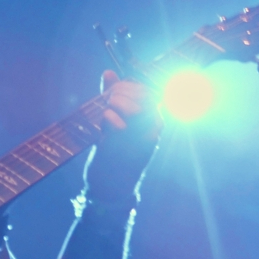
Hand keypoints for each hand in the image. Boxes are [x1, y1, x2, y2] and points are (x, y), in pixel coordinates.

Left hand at [83, 71, 161, 202]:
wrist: (111, 186)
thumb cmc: (114, 150)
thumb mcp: (114, 119)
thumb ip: (114, 95)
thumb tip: (109, 72)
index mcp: (153, 118)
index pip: (146, 90)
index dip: (126, 86)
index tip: (111, 93)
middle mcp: (154, 127)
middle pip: (141, 95)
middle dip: (118, 93)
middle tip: (107, 104)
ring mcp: (143, 139)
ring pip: (132, 107)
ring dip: (113, 105)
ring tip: (106, 115)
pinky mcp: (129, 149)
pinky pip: (118, 123)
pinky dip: (107, 120)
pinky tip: (104, 127)